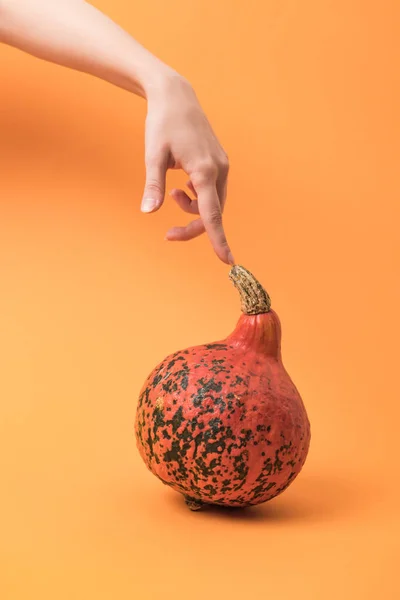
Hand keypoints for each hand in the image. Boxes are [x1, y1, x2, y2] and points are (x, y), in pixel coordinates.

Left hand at [141, 74, 233, 264]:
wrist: (176, 96)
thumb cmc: (163, 124)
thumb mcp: (153, 156)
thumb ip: (153, 186)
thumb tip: (148, 212)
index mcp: (205, 170)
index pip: (213, 214)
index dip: (218, 240)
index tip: (228, 261)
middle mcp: (219, 170)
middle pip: (212, 213)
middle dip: (193, 226)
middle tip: (168, 234)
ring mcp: (222, 166)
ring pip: (213, 204)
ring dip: (193, 210)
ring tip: (173, 195)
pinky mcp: (219, 163)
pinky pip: (212, 192)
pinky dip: (198, 198)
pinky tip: (183, 186)